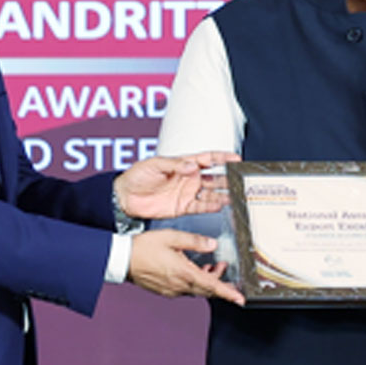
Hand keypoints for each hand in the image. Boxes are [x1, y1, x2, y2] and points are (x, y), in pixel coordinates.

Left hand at [115, 151, 236, 219]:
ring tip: (234, 195)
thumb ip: (175, 165)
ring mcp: (187, 193)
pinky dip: (210, 207)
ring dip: (222, 194)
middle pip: (214, 177)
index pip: (208, 159)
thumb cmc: (137, 176)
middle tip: (239, 180)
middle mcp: (189, 178)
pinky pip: (200, 207)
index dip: (222, 158)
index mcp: (184, 164)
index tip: (236, 158)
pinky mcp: (183, 207)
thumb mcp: (155, 164)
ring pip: (210, 193)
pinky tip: (219, 205)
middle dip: (227, 178)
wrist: (126, 196)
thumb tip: (192, 166)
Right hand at [128, 229, 244, 303]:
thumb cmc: (143, 248)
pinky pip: (185, 289)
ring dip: (206, 280)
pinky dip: (194, 281)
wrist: (122, 260)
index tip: (240, 299)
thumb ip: (194, 241)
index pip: (212, 286)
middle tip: (223, 266)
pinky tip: (192, 270)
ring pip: (197, 289)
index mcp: (183, 273)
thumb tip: (212, 244)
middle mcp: (179, 286)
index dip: (228, 293)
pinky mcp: (165, 291)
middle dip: (219, 281)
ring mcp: (172, 290)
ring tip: (209, 265)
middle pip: (207, 289)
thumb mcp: (171, 237)